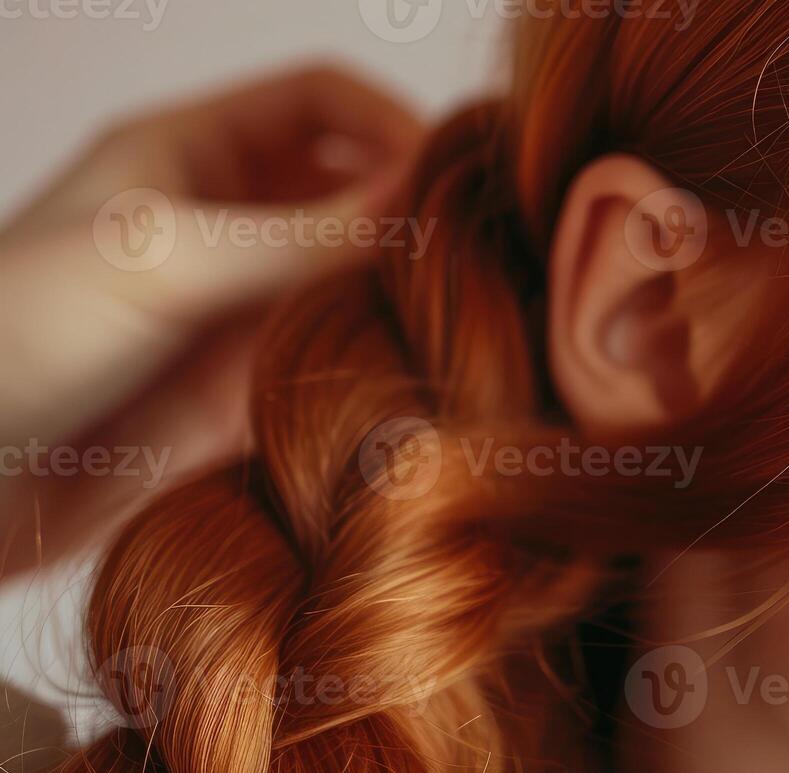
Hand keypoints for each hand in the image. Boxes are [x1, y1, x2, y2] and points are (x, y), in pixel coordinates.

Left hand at [0, 63, 423, 578]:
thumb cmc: (11, 337)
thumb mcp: (163, 259)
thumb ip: (300, 234)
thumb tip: (425, 195)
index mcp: (192, 155)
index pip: (323, 102)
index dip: (395, 121)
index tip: (459, 173)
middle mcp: (226, 226)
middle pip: (356, 190)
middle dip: (418, 212)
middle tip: (484, 255)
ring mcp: (238, 312)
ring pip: (359, 281)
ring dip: (409, 296)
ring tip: (467, 326)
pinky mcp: (247, 396)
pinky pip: (343, 367)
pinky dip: (387, 372)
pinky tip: (423, 389)